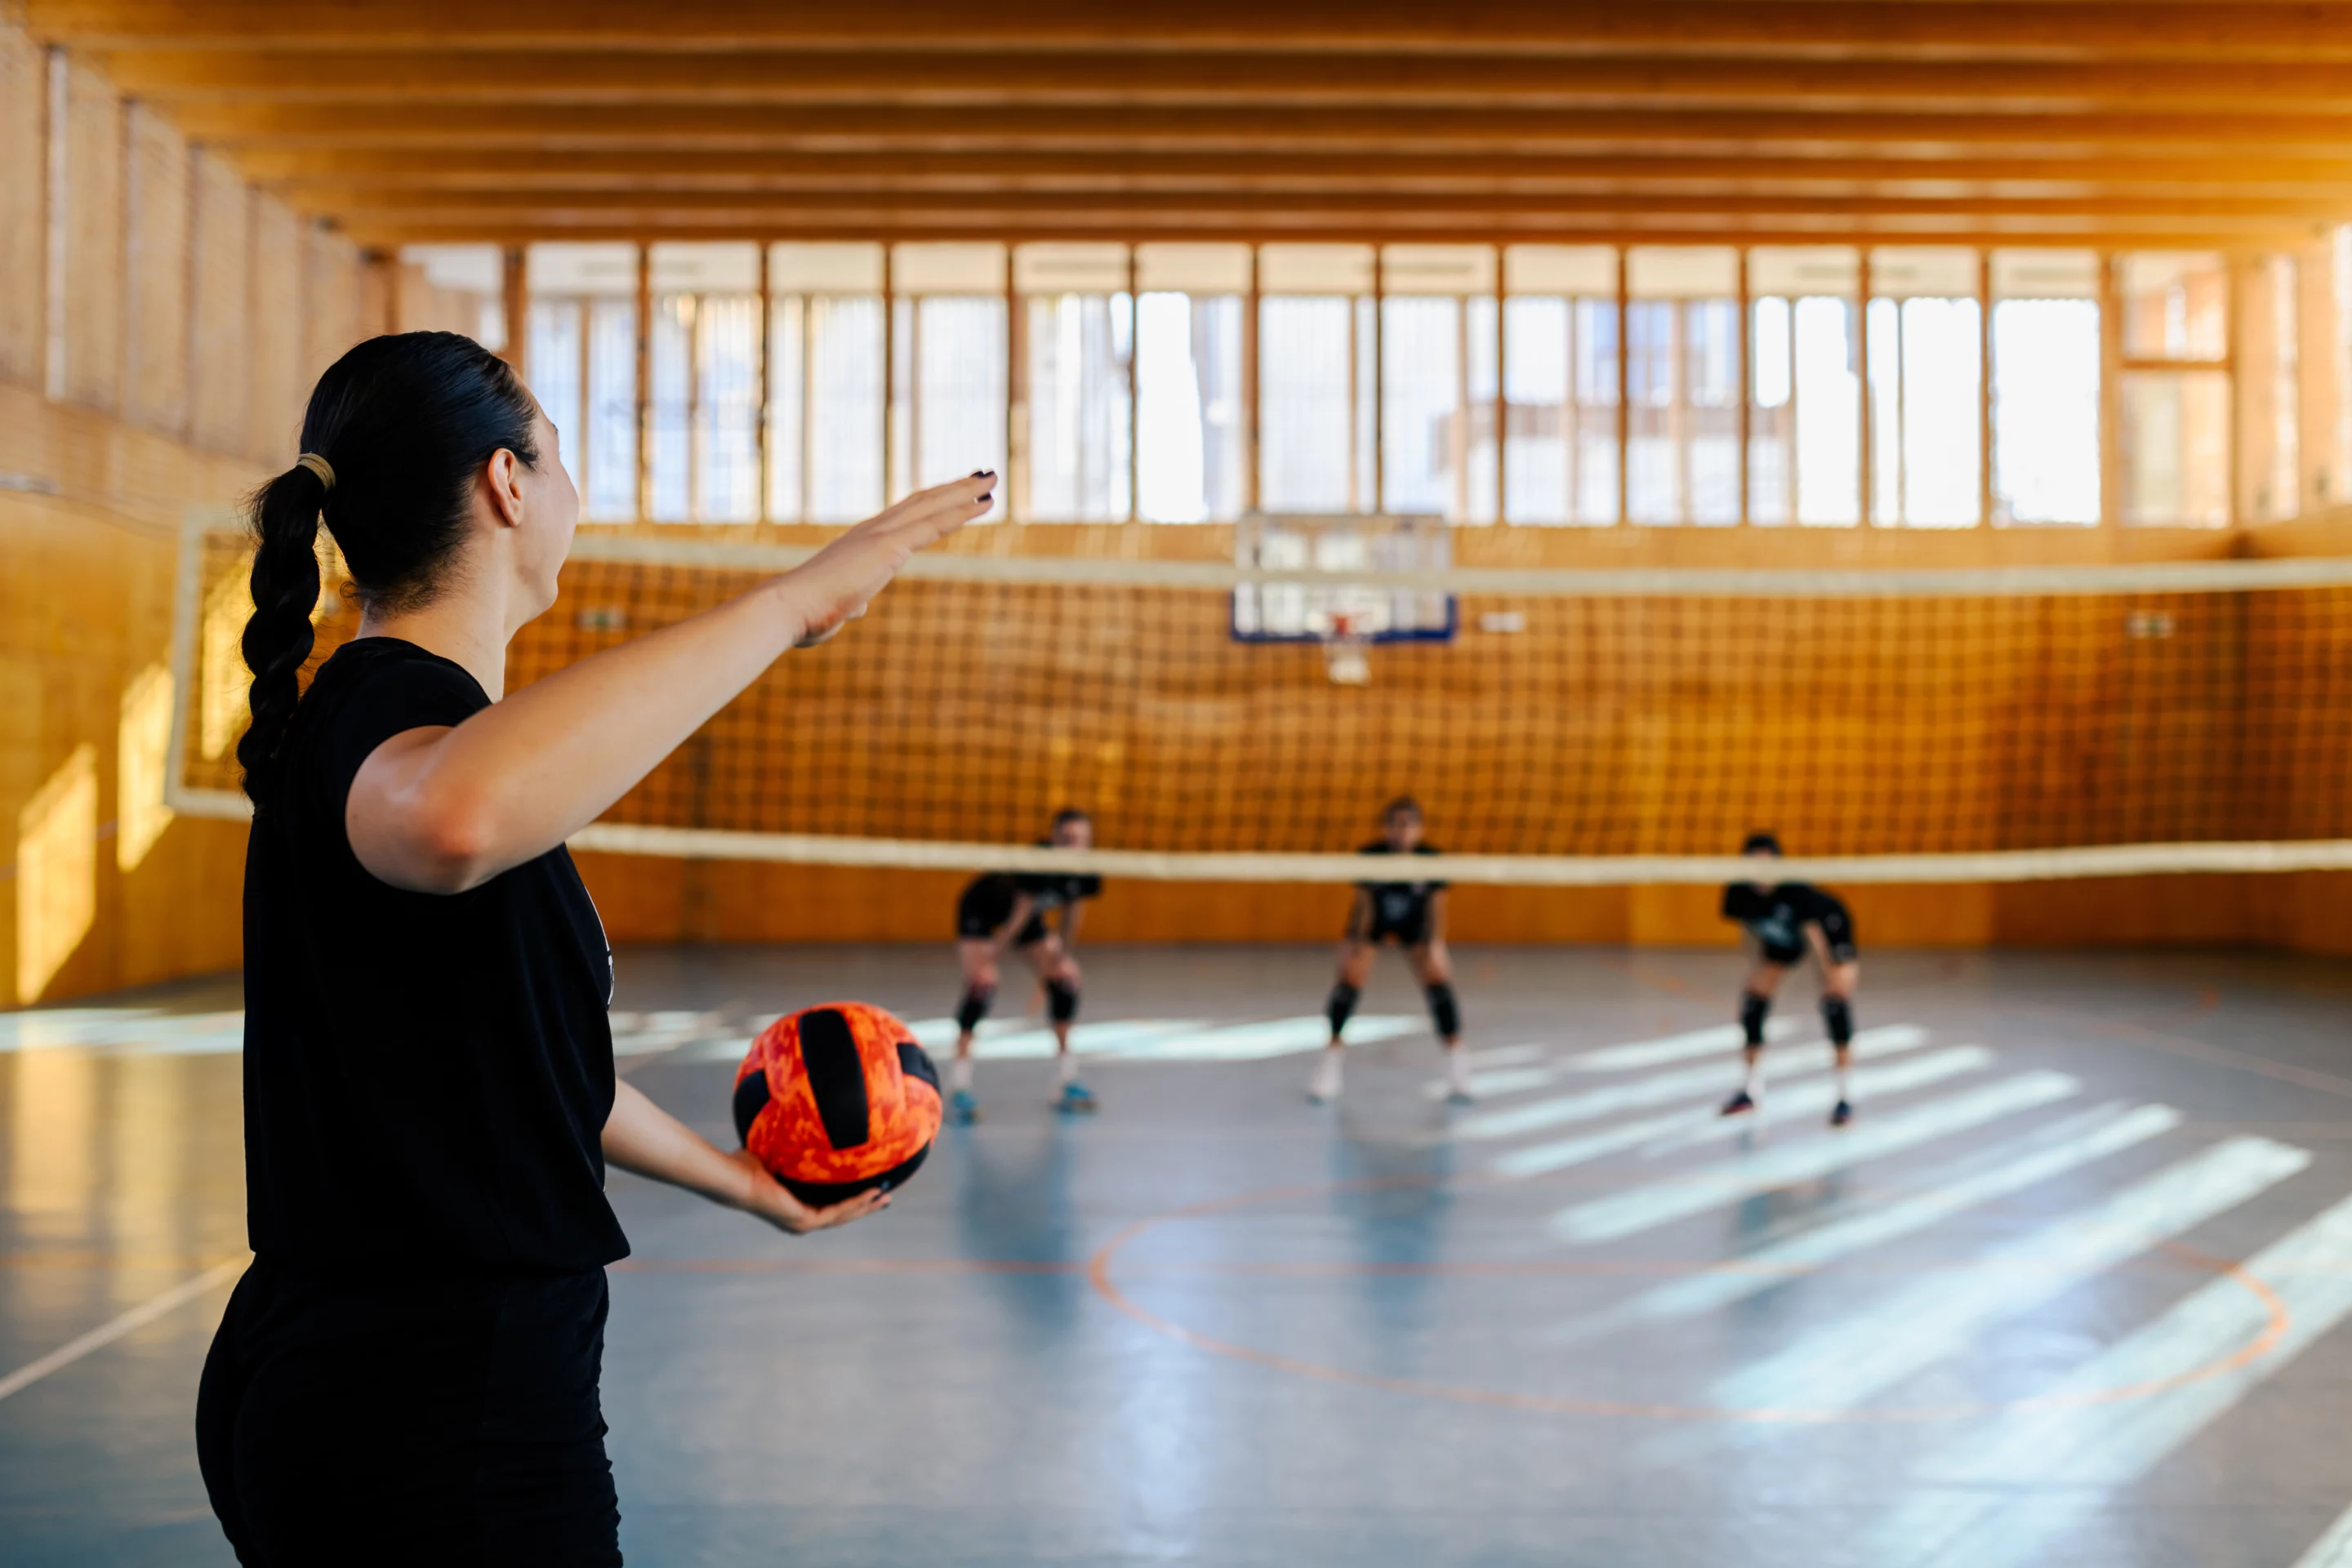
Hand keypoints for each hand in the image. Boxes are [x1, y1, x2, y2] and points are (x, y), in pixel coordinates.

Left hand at [725, 1147, 892, 1234]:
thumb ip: (791, 1149)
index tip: (869, 1190)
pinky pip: (836, 1212)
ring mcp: (802, 1223)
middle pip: (841, 1215)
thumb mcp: (776, 1155)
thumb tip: (798, 1123)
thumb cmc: (746, 1165)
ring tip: (885, 1197)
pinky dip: (855, 1203)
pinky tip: (870, 1194)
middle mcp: (799, 1220)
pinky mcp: (803, 1220)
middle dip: (865, 1206)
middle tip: (886, 1198)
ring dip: (866, 1207)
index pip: (828, 1206)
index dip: (850, 1200)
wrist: (734, 1178)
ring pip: (843, 1216)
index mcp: (794, 1208)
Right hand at [781, 472, 994, 646]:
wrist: (787, 608)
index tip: (953, 496)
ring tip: (993, 478)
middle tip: (982, 476)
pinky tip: (983, 502)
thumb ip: (851, 601)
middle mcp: (871, 531)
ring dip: (964, 492)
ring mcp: (880, 535)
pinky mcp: (888, 546)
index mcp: (860, 544)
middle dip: (953, 490)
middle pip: (921, 502)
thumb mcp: (837, 608)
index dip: (930, 505)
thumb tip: (859, 606)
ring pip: (931, 505)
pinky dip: (961, 510)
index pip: (903, 518)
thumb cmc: (805, 614)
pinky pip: (934, 524)